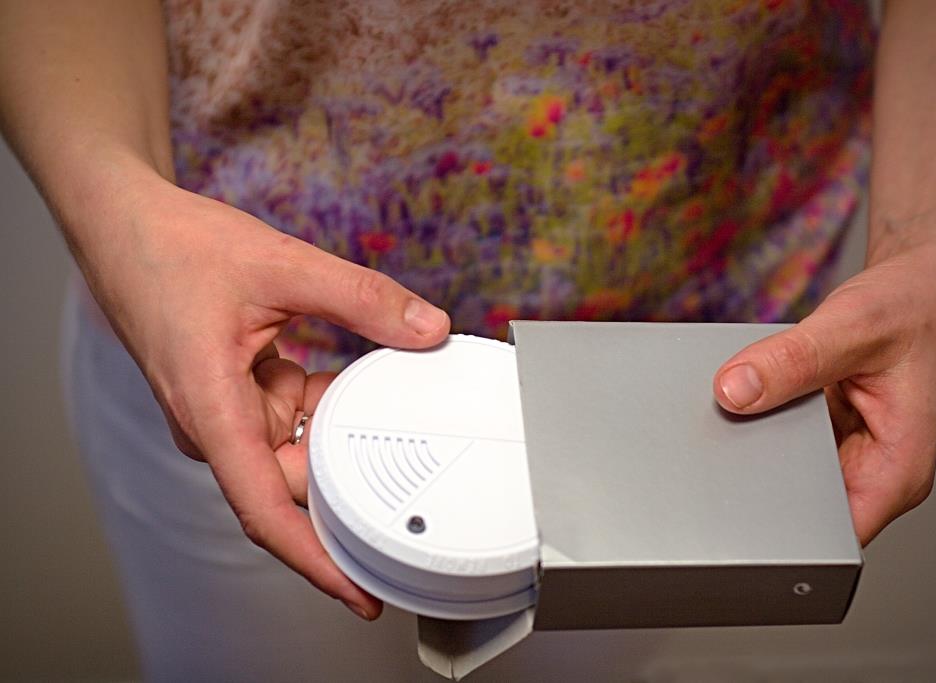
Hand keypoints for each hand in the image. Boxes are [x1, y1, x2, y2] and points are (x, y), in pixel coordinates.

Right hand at [76, 169, 449, 618]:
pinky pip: (283, 416)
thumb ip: (361, 297)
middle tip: (392, 429)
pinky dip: (312, 397)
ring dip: (328, 419)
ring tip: (350, 377)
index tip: (360, 592)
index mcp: (212, 409)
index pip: (266, 509)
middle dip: (342, 458)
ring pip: (292, 444)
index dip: (316, 560)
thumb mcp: (283, 264)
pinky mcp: (228, 397)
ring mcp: (219, 413)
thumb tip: (428, 328)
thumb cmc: (175, 249)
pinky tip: (321, 366)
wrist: (125, 226)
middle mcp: (213, 425)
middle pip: (292, 477)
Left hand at [713, 241, 935, 544]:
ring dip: (759, 441)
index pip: (831, 534)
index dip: (782, 525)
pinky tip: (758, 391)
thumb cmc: (918, 305)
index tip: (740, 495)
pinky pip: (780, 434)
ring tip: (747, 405)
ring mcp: (847, 451)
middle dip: (760, 474)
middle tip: (727, 436)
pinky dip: (763, 415)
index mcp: (897, 470)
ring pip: (785, 467)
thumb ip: (793, 360)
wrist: (927, 279)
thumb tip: (735, 390)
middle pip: (799, 502)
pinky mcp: (825, 429)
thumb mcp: (852, 327)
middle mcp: (874, 470)